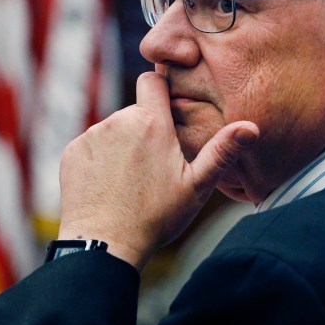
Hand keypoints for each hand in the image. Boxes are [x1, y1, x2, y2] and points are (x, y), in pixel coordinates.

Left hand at [58, 71, 257, 270]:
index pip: (152, 80)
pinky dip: (100, 160)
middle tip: (154, 168)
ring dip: (123, 146)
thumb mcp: (197, 186)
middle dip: (145, 130)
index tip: (167, 109)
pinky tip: (110, 186)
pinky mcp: (72, 152)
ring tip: (132, 181)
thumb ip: (222, 151)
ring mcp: (92, 135)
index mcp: (152, 123)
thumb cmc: (156, 217)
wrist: (105, 244)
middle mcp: (118, 120)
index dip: (160, 89)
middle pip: (136, 113)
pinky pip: (91, 146)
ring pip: (113, 130)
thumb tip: (252, 127)